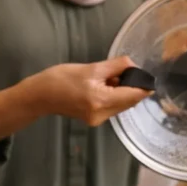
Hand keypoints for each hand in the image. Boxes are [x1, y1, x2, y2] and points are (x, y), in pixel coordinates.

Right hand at [25, 56, 150, 126]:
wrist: (39, 96)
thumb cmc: (60, 79)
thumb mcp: (91, 68)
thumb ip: (116, 66)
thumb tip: (134, 66)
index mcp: (102, 100)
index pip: (134, 95)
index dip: (144, 85)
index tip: (146, 75)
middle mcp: (102, 114)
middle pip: (130, 101)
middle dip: (130, 86)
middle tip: (119, 72)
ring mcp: (98, 119)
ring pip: (121, 104)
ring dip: (121, 91)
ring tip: (106, 78)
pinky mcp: (94, 119)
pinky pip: (112, 107)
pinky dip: (112, 96)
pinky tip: (101, 87)